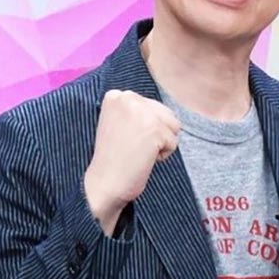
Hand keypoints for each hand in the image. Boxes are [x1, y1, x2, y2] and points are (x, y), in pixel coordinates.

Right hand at [83, 89, 180, 235]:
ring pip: (173, 126)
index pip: (152, 106)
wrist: (104, 183)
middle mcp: (128, 98)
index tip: (125, 140)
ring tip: (138, 152)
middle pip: (166, 114)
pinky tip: (142, 159)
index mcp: (116, 96)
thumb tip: (163, 109)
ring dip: (161, 143)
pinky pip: (173, 142)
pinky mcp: (154, 129)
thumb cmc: (113, 158)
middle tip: (132, 147)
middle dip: (156, 134)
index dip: (145, 128)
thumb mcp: (117, 122)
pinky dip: (162, 155)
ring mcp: (142, 112)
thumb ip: (136, 110)